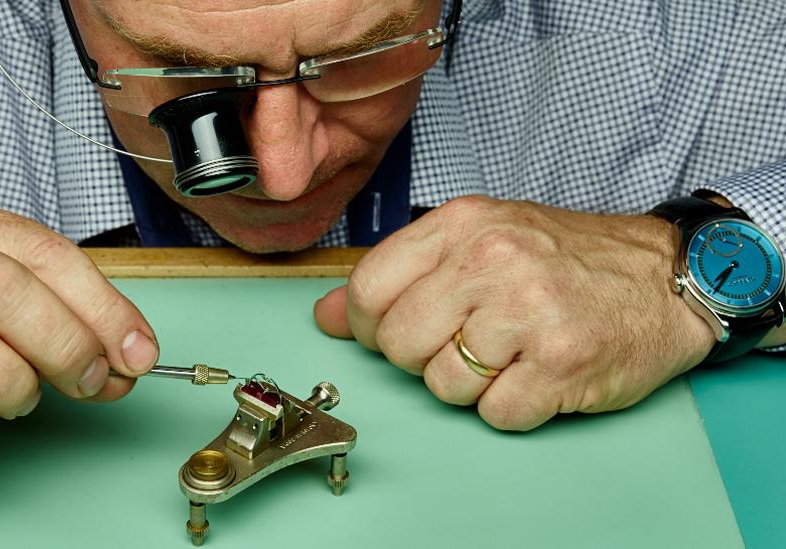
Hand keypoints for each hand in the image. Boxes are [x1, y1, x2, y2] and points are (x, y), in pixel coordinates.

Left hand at [314, 195, 713, 429]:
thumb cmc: (567, 258)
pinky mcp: (562, 364)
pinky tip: (535, 373)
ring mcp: (529, 313)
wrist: (665, 276)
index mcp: (463, 224)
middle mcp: (493, 262)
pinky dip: (510, 406)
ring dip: (470, 384)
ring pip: (443, 385)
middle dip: (421, 357)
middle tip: (462, 342)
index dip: (369, 325)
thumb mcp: (479, 239)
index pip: (368, 288)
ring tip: (508, 353)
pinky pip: (494, 413)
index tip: (394, 329)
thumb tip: (325, 314)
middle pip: (400, 344)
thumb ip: (400, 273)